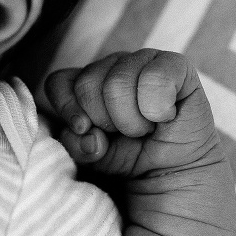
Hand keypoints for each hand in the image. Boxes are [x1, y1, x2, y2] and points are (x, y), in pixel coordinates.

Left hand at [44, 49, 217, 177]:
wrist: (173, 175)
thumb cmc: (130, 159)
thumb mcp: (92, 155)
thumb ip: (76, 141)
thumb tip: (85, 130)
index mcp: (88, 81)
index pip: (59, 81)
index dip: (67, 109)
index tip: (85, 131)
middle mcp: (113, 66)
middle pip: (86, 84)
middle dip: (104, 121)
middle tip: (125, 134)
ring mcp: (144, 61)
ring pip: (117, 82)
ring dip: (131, 120)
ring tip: (145, 129)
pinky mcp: (176, 66)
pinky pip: (155, 77)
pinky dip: (157, 107)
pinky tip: (164, 116)